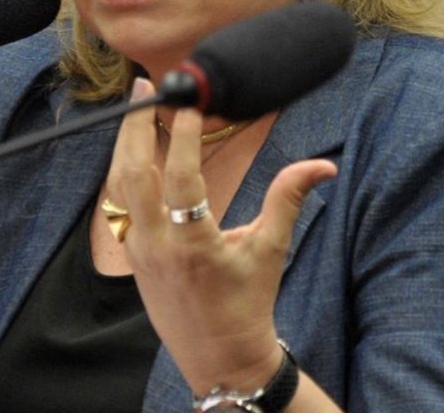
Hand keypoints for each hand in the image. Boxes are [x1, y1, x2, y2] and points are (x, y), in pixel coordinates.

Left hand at [106, 78, 337, 395]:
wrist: (218, 358)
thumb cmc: (248, 304)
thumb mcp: (270, 250)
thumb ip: (288, 200)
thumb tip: (324, 166)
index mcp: (192, 244)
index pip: (179, 177)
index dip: (180, 136)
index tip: (188, 103)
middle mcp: (157, 244)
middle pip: (133, 172)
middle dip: (135, 125)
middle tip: (145, 85)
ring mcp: (138, 249)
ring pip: (120, 185)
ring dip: (126, 143)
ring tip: (136, 107)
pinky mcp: (131, 253)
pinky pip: (120, 202)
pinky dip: (125, 170)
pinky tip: (133, 147)